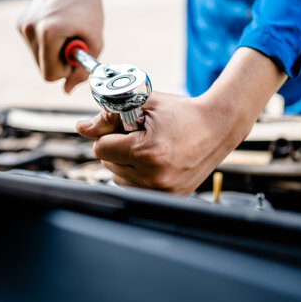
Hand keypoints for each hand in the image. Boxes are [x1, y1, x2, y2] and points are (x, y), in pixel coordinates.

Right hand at [17, 0, 103, 92]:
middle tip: (73, 44)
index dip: (66, 71)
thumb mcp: (95, 42)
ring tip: (65, 33)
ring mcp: (23, 25)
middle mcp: (31, 29)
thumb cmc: (88, 9)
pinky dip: (46, 44)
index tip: (76, 57)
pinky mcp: (21, 23)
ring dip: (53, 53)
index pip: (50, 75)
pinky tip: (56, 27)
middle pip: (43, 69)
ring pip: (38, 59)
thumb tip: (67, 91)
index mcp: (48, 33)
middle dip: (59, 63)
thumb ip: (83, 70)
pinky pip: (34, 47)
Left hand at [77, 48, 287, 194]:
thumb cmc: (182, 112)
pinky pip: (135, 189)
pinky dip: (136, 176)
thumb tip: (81, 127)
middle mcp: (154, 176)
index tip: (124, 128)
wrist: (218, 126)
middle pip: (108, 164)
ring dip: (124, 163)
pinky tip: (151, 161)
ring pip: (118, 179)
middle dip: (116, 148)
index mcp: (147, 152)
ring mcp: (163, 190)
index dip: (108, 134)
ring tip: (146, 147)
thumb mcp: (144, 105)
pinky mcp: (170, 196)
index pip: (100, 149)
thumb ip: (109, 115)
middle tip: (138, 135)